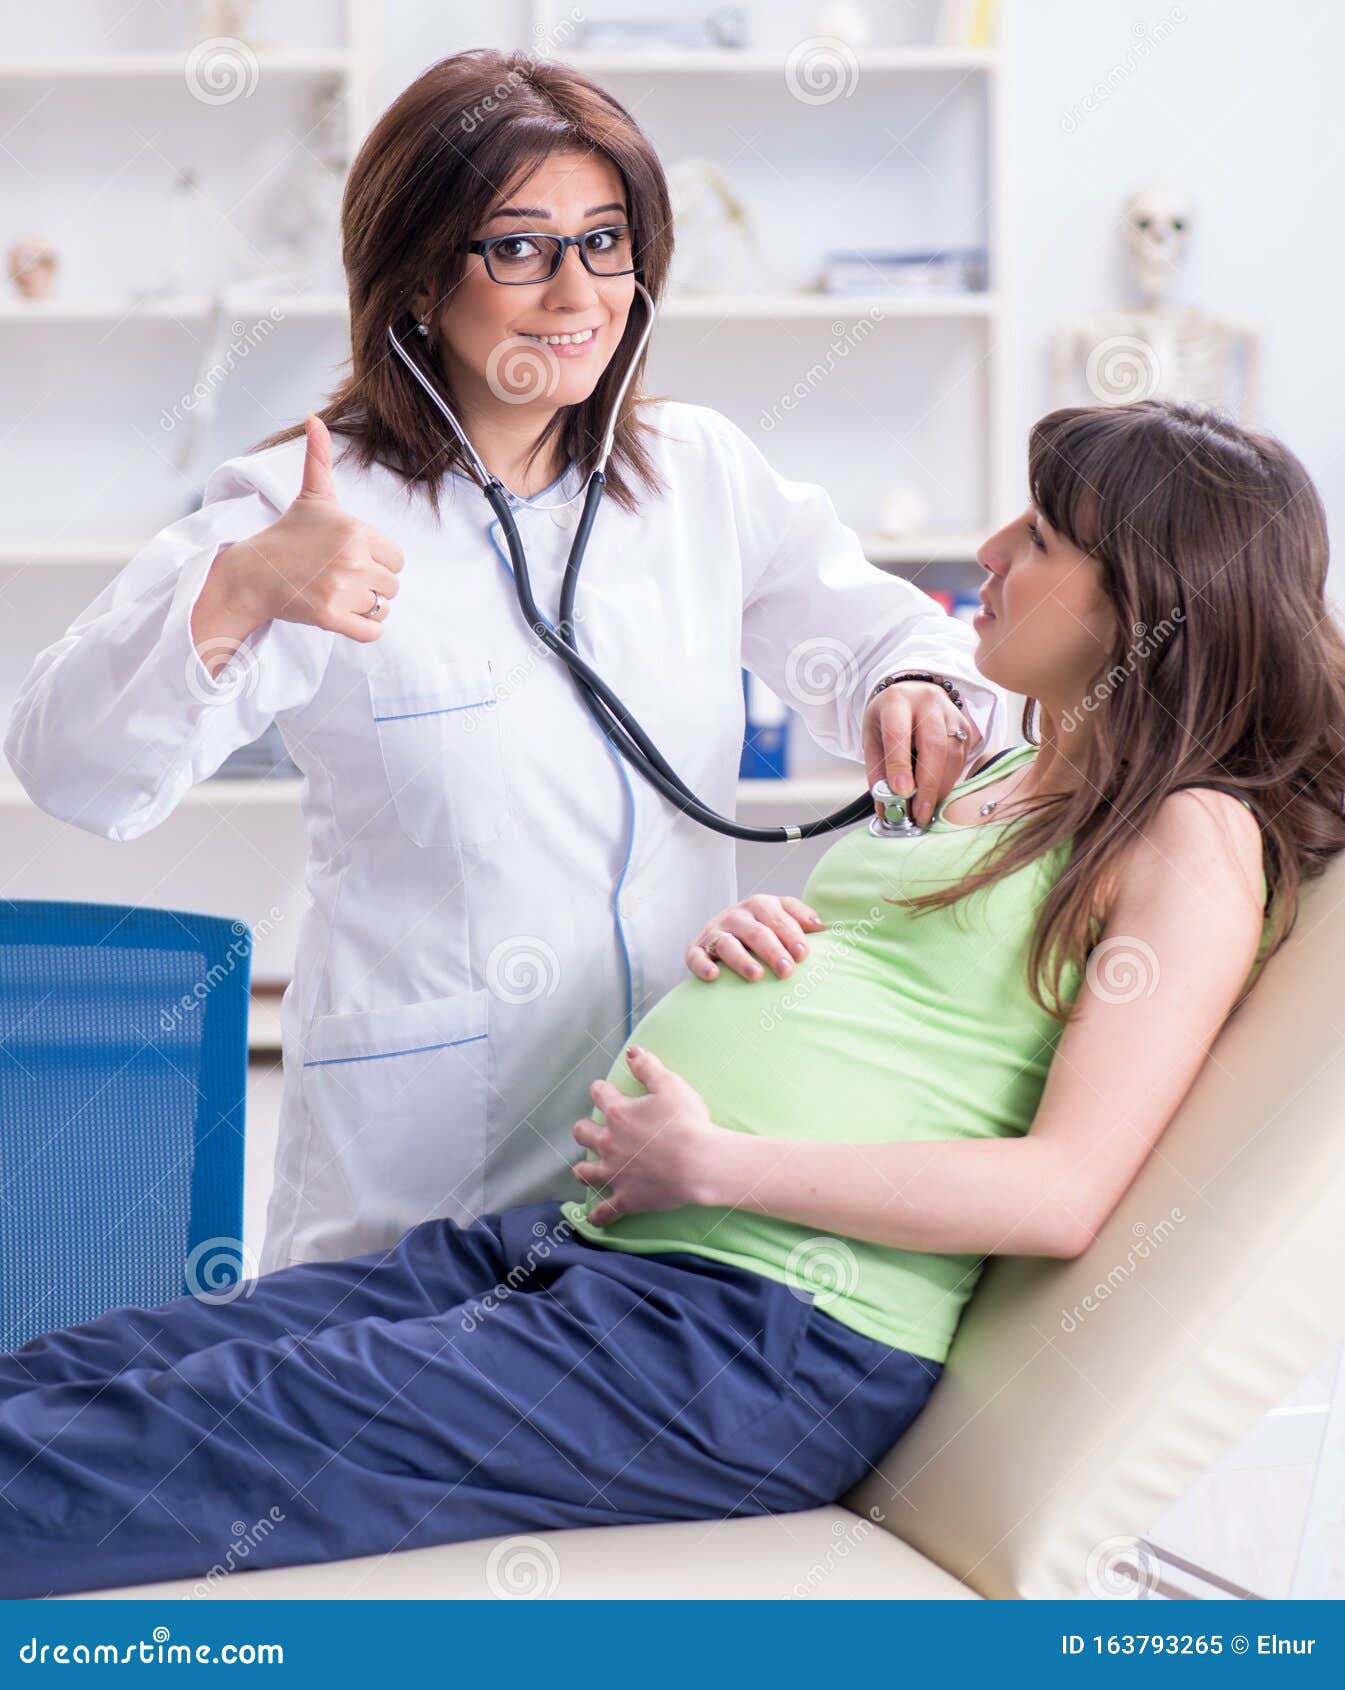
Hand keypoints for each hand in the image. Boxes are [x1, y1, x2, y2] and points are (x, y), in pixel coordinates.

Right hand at [217, 414, 404, 643]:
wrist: (253, 574)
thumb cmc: (287, 535)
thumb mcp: (311, 496)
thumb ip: (319, 458)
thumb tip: (313, 417)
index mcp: (355, 530)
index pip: (397, 558)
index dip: (377, 560)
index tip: (349, 557)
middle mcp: (353, 559)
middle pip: (392, 584)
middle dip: (371, 584)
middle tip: (338, 576)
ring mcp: (342, 590)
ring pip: (382, 607)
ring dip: (364, 605)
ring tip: (335, 592)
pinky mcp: (331, 617)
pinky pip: (373, 631)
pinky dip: (364, 628)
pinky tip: (345, 614)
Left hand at [571, 1045, 720, 1223]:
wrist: (699, 1163)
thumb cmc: (687, 1121)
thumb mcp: (670, 1084)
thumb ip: (648, 1067)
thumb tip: (632, 1051)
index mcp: (618, 1113)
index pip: (599, 1094)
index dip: (601, 1090)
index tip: (604, 1090)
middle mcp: (609, 1142)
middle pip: (583, 1133)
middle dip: (586, 1129)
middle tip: (594, 1130)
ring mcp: (615, 1172)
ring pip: (585, 1171)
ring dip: (584, 1169)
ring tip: (584, 1169)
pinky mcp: (625, 1198)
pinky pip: (605, 1211)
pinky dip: (598, 1216)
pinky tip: (593, 1219)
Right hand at [687, 893, 825, 982]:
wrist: (723, 934)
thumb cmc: (762, 928)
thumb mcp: (781, 915)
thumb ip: (800, 917)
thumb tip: (821, 926)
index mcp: (760, 905)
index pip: (778, 916)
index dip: (791, 934)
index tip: (803, 955)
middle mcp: (736, 916)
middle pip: (756, 931)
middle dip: (772, 950)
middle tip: (787, 970)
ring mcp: (715, 931)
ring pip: (727, 943)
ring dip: (742, 960)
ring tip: (757, 976)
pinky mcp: (696, 948)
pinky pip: (696, 956)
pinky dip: (702, 965)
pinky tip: (714, 975)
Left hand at [862, 678, 980, 827]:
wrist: (912, 695)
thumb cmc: (889, 719)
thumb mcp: (873, 739)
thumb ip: (878, 772)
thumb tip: (888, 807)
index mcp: (897, 701)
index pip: (898, 732)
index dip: (900, 764)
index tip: (901, 791)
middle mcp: (927, 702)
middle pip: (934, 745)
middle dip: (927, 785)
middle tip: (919, 813)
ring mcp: (951, 713)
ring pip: (952, 754)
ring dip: (941, 787)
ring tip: (926, 809)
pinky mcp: (967, 727)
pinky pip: (962, 758)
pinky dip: (950, 781)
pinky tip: (937, 793)